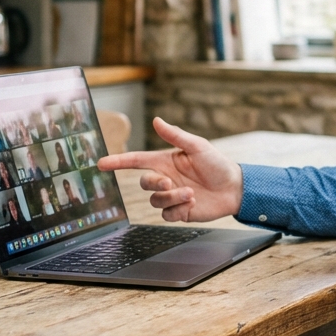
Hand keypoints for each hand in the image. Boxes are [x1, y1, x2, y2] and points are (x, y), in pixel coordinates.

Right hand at [97, 117, 243, 221]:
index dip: (117, 162)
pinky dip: (178, 209)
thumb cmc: (217, 164)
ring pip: (155, 200)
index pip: (136, 161)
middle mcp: (165, 178)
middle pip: (143, 183)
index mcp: (165, 161)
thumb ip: (175, 135)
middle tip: (169, 182)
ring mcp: (171, 196)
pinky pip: (167, 215)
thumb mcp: (197, 146)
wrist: (234, 188)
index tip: (100, 164)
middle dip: (154, 183)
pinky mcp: (179, 211)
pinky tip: (193, 203)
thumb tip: (156, 120)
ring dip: (172, 197)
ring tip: (191, 193)